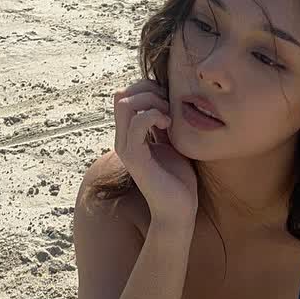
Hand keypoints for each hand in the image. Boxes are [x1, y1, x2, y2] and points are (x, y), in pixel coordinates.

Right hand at [113, 77, 198, 227]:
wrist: (178, 209)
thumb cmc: (178, 178)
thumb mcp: (172, 143)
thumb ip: (164, 124)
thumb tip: (169, 101)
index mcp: (129, 135)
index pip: (125, 95)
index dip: (147, 89)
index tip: (169, 101)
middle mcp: (123, 140)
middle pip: (121, 96)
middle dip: (148, 91)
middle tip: (170, 107)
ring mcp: (126, 148)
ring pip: (124, 104)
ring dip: (151, 101)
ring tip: (169, 115)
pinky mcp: (135, 157)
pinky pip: (136, 123)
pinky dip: (154, 115)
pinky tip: (168, 124)